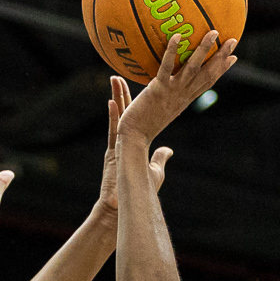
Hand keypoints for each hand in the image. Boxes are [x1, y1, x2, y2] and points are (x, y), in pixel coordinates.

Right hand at [96, 76, 173, 217]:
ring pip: (117, 116)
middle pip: (125, 111)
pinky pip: (113, 130)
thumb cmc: (141, 191)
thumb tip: (168, 150)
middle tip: (120, 75)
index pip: (136, 117)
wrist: (125, 205)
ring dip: (116, 97)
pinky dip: (113, 116)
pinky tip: (111, 102)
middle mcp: (124, 140)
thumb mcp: (154, 171)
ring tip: (114, 79)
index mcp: (133, 142)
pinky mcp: (113, 152)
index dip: (137, 102)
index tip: (139, 87)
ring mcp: (118, 145)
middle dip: (122, 93)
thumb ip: (159, 158)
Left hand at [114, 31, 237, 146]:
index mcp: (185, 101)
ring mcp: (172, 92)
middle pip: (207, 74)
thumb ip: (164, 102)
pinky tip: (177, 36)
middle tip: (233, 40)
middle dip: (221, 57)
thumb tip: (162, 92)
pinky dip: (172, 51)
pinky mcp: (158, 89)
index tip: (233, 58)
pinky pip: (167, 67)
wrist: (134, 138)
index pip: (207, 83)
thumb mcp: (158, 113)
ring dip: (204, 50)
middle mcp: (183, 95)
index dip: (221, 70)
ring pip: (193, 68)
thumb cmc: (142, 127)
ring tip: (214, 32)